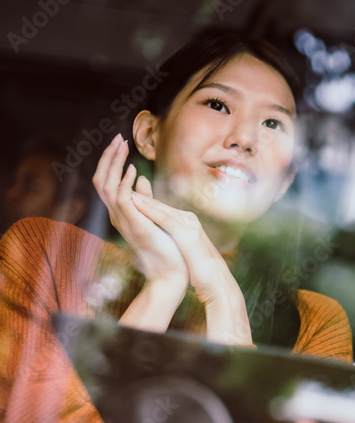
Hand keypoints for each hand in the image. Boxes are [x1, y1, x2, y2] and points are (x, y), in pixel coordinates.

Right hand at [93, 134, 186, 287]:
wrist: (171, 271)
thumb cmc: (165, 246)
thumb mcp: (153, 215)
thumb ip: (145, 198)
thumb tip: (140, 178)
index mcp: (121, 211)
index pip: (107, 181)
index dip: (111, 161)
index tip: (121, 142)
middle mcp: (117, 214)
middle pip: (101, 179)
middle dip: (108, 157)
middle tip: (118, 137)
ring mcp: (123, 220)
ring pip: (106, 185)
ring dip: (113, 163)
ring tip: (122, 146)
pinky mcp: (133, 224)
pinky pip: (121, 199)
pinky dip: (124, 182)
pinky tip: (132, 170)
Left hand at [130, 192, 235, 304]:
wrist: (216, 283)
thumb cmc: (201, 271)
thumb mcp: (186, 251)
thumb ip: (174, 241)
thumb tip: (161, 239)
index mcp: (188, 224)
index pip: (163, 210)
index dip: (144, 202)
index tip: (125, 197)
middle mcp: (190, 220)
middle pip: (161, 206)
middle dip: (141, 196)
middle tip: (120, 186)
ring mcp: (190, 226)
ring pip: (162, 209)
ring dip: (143, 199)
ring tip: (124, 190)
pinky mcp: (188, 235)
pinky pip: (165, 219)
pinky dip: (149, 210)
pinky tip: (135, 204)